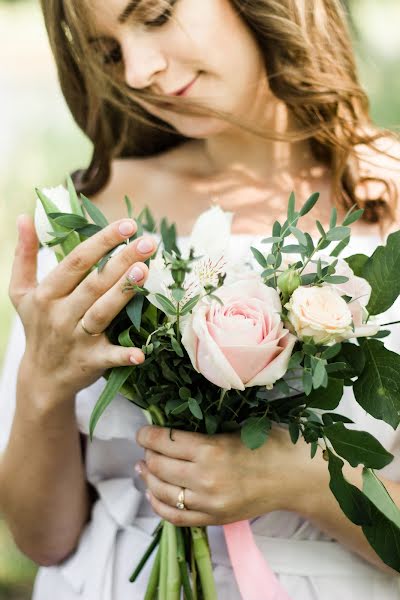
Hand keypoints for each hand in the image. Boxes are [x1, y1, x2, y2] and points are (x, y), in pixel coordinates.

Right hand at [9, 215, 156, 401]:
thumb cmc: (37, 326)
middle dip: (121, 261)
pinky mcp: (90, 361)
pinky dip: (124, 355)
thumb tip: (24, 217)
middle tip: (148, 242)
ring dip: (122, 293)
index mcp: (46, 294)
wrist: (41, 377)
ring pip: (102, 312)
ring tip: (145, 271)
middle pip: (93, 283)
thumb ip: (24, 255)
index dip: (102, 242)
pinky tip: (141, 351)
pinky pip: (109, 357)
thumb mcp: (21, 292)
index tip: (127, 225)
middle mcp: (60, 314)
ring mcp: (76, 339)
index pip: (76, 261)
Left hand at [136, 425, 316, 526]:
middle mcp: (205, 478)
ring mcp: (208, 503)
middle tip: (147, 446)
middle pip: (159, 465)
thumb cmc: (268, 444)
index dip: (148, 435)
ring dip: (148, 477)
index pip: (164, 442)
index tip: (144, 431)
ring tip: (144, 467)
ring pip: (162, 491)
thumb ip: (201, 432)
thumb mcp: (233, 428)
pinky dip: (159, 504)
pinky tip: (153, 493)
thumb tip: (169, 430)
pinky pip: (175, 516)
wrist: (294, 477)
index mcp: (210, 449)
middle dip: (148, 453)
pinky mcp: (214, 519)